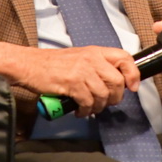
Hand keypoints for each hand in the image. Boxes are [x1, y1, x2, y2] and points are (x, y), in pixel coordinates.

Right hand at [0, 41, 139, 116]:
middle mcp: (91, 59)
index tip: (132, 86)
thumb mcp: (79, 57)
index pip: (124, 58)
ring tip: (89, 108)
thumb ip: (97, 66)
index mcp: (95, 51)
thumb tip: (114, 82)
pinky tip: (79, 110)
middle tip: (106, 103)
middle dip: (114, 97)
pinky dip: (86, 110)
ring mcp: (82, 71)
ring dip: (98, 107)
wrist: (29, 65)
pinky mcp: (72, 83)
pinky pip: (88, 102)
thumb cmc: (52, 64)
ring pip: (103, 95)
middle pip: (117, 82)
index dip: (133, 73)